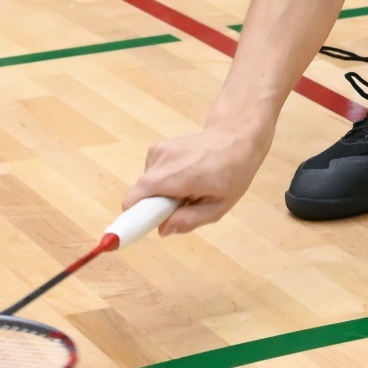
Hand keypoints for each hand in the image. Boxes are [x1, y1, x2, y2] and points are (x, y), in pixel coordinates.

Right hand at [126, 125, 269, 235]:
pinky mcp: (157, 147)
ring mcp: (158, 150)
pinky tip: (183, 177)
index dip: (132, 216)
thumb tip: (162, 230)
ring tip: (186, 190)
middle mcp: (161, 160)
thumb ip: (190, 220)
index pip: (136, 197)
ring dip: (159, 194)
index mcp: (176, 176)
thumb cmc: (232, 174)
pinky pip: (150, 174)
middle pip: (140, 194)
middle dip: (152, 207)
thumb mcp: (218, 206)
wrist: (235, 137)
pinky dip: (161, 181)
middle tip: (177, 209)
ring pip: (145, 185)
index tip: (140, 228)